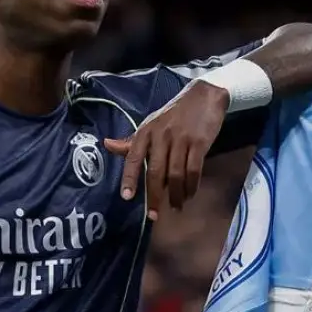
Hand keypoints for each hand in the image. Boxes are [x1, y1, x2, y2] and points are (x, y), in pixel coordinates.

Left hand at [104, 80, 228, 219]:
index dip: (129, 178)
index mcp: (146, 132)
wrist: (204, 96)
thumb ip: (131, 141)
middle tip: (155, 215)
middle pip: (155, 171)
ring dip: (175, 194)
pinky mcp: (199, 142)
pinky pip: (193, 170)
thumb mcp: (151, 125)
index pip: (133, 157)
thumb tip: (107, 145)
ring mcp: (180, 139)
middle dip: (154, 197)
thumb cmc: (174, 114)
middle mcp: (160, 135)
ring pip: (175, 174)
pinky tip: (190, 194)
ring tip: (176, 207)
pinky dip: (191, 185)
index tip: (127, 197)